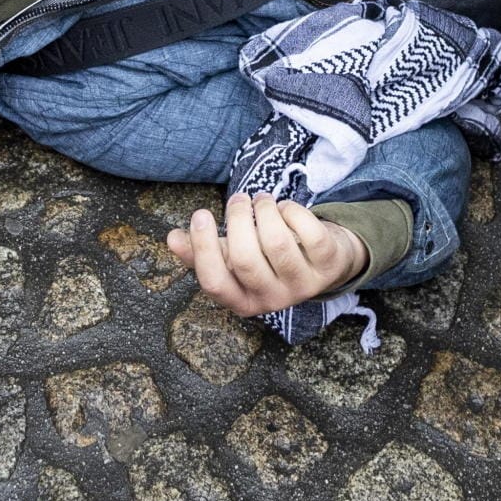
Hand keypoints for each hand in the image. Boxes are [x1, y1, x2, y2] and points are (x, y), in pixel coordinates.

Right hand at [167, 192, 368, 315]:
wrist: (324, 261)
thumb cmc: (270, 258)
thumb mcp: (235, 258)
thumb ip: (203, 251)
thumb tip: (172, 239)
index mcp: (243, 301)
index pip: (214, 283)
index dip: (203, 248)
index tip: (200, 214)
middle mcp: (272, 300)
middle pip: (245, 260)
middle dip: (238, 220)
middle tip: (237, 199)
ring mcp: (303, 285)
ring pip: (277, 244)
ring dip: (265, 210)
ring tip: (261, 199)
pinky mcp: (328, 265)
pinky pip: (308, 233)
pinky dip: (292, 211)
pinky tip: (285, 208)